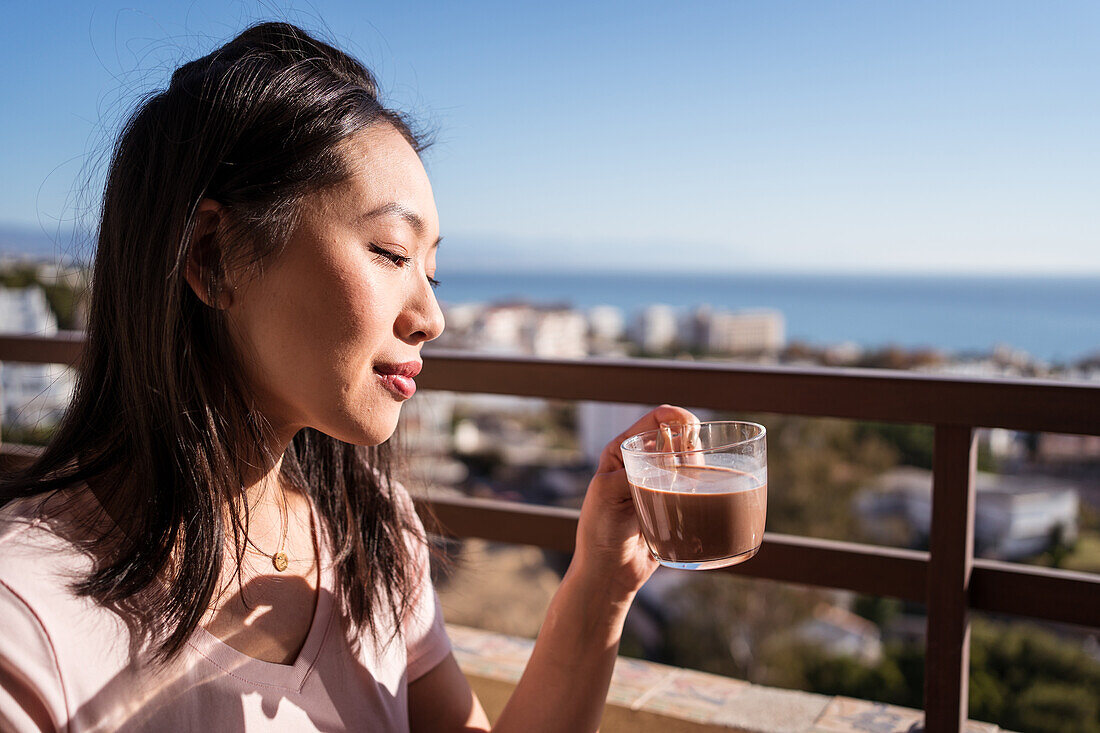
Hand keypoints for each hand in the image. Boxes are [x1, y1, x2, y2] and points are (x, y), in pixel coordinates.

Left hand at [571, 404, 700, 596]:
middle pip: (678, 436)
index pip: (655, 418)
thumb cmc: (599, 531)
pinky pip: (695, 486)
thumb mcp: (606, 494)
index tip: (692, 429)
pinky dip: (704, 485)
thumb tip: (663, 464)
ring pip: (690, 460)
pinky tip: (706, 494)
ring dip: (700, 466)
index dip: (677, 416)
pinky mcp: (674, 504)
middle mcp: (642, 461)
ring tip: (696, 484)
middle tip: (693, 466)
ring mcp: (660, 483)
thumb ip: (630, 472)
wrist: (609, 573)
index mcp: (622, 451)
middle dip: (692, 443)